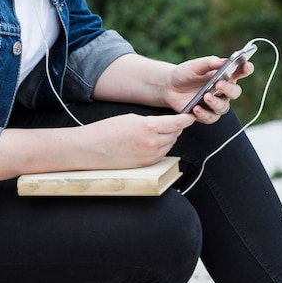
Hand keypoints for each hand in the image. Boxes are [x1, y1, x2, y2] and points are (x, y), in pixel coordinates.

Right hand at [78, 112, 195, 169]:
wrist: (90, 149)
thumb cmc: (106, 131)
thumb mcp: (131, 118)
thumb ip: (151, 122)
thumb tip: (164, 124)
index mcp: (149, 127)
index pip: (177, 123)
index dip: (186, 119)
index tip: (191, 116)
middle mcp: (152, 143)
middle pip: (175, 135)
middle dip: (175, 128)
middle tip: (171, 122)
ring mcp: (150, 156)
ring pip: (169, 145)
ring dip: (168, 138)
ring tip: (157, 132)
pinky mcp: (146, 166)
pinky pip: (161, 155)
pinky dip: (161, 148)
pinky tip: (151, 143)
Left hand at [165, 56, 253, 123]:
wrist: (169, 86)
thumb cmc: (185, 73)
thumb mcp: (195, 65)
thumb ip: (209, 63)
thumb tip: (224, 61)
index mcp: (224, 75)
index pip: (240, 72)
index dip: (246, 69)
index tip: (246, 66)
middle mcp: (223, 90)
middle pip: (235, 92)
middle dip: (228, 88)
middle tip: (218, 84)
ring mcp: (215, 103)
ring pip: (224, 107)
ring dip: (216, 102)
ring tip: (205, 96)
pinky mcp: (206, 114)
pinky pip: (210, 117)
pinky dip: (204, 114)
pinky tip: (196, 108)